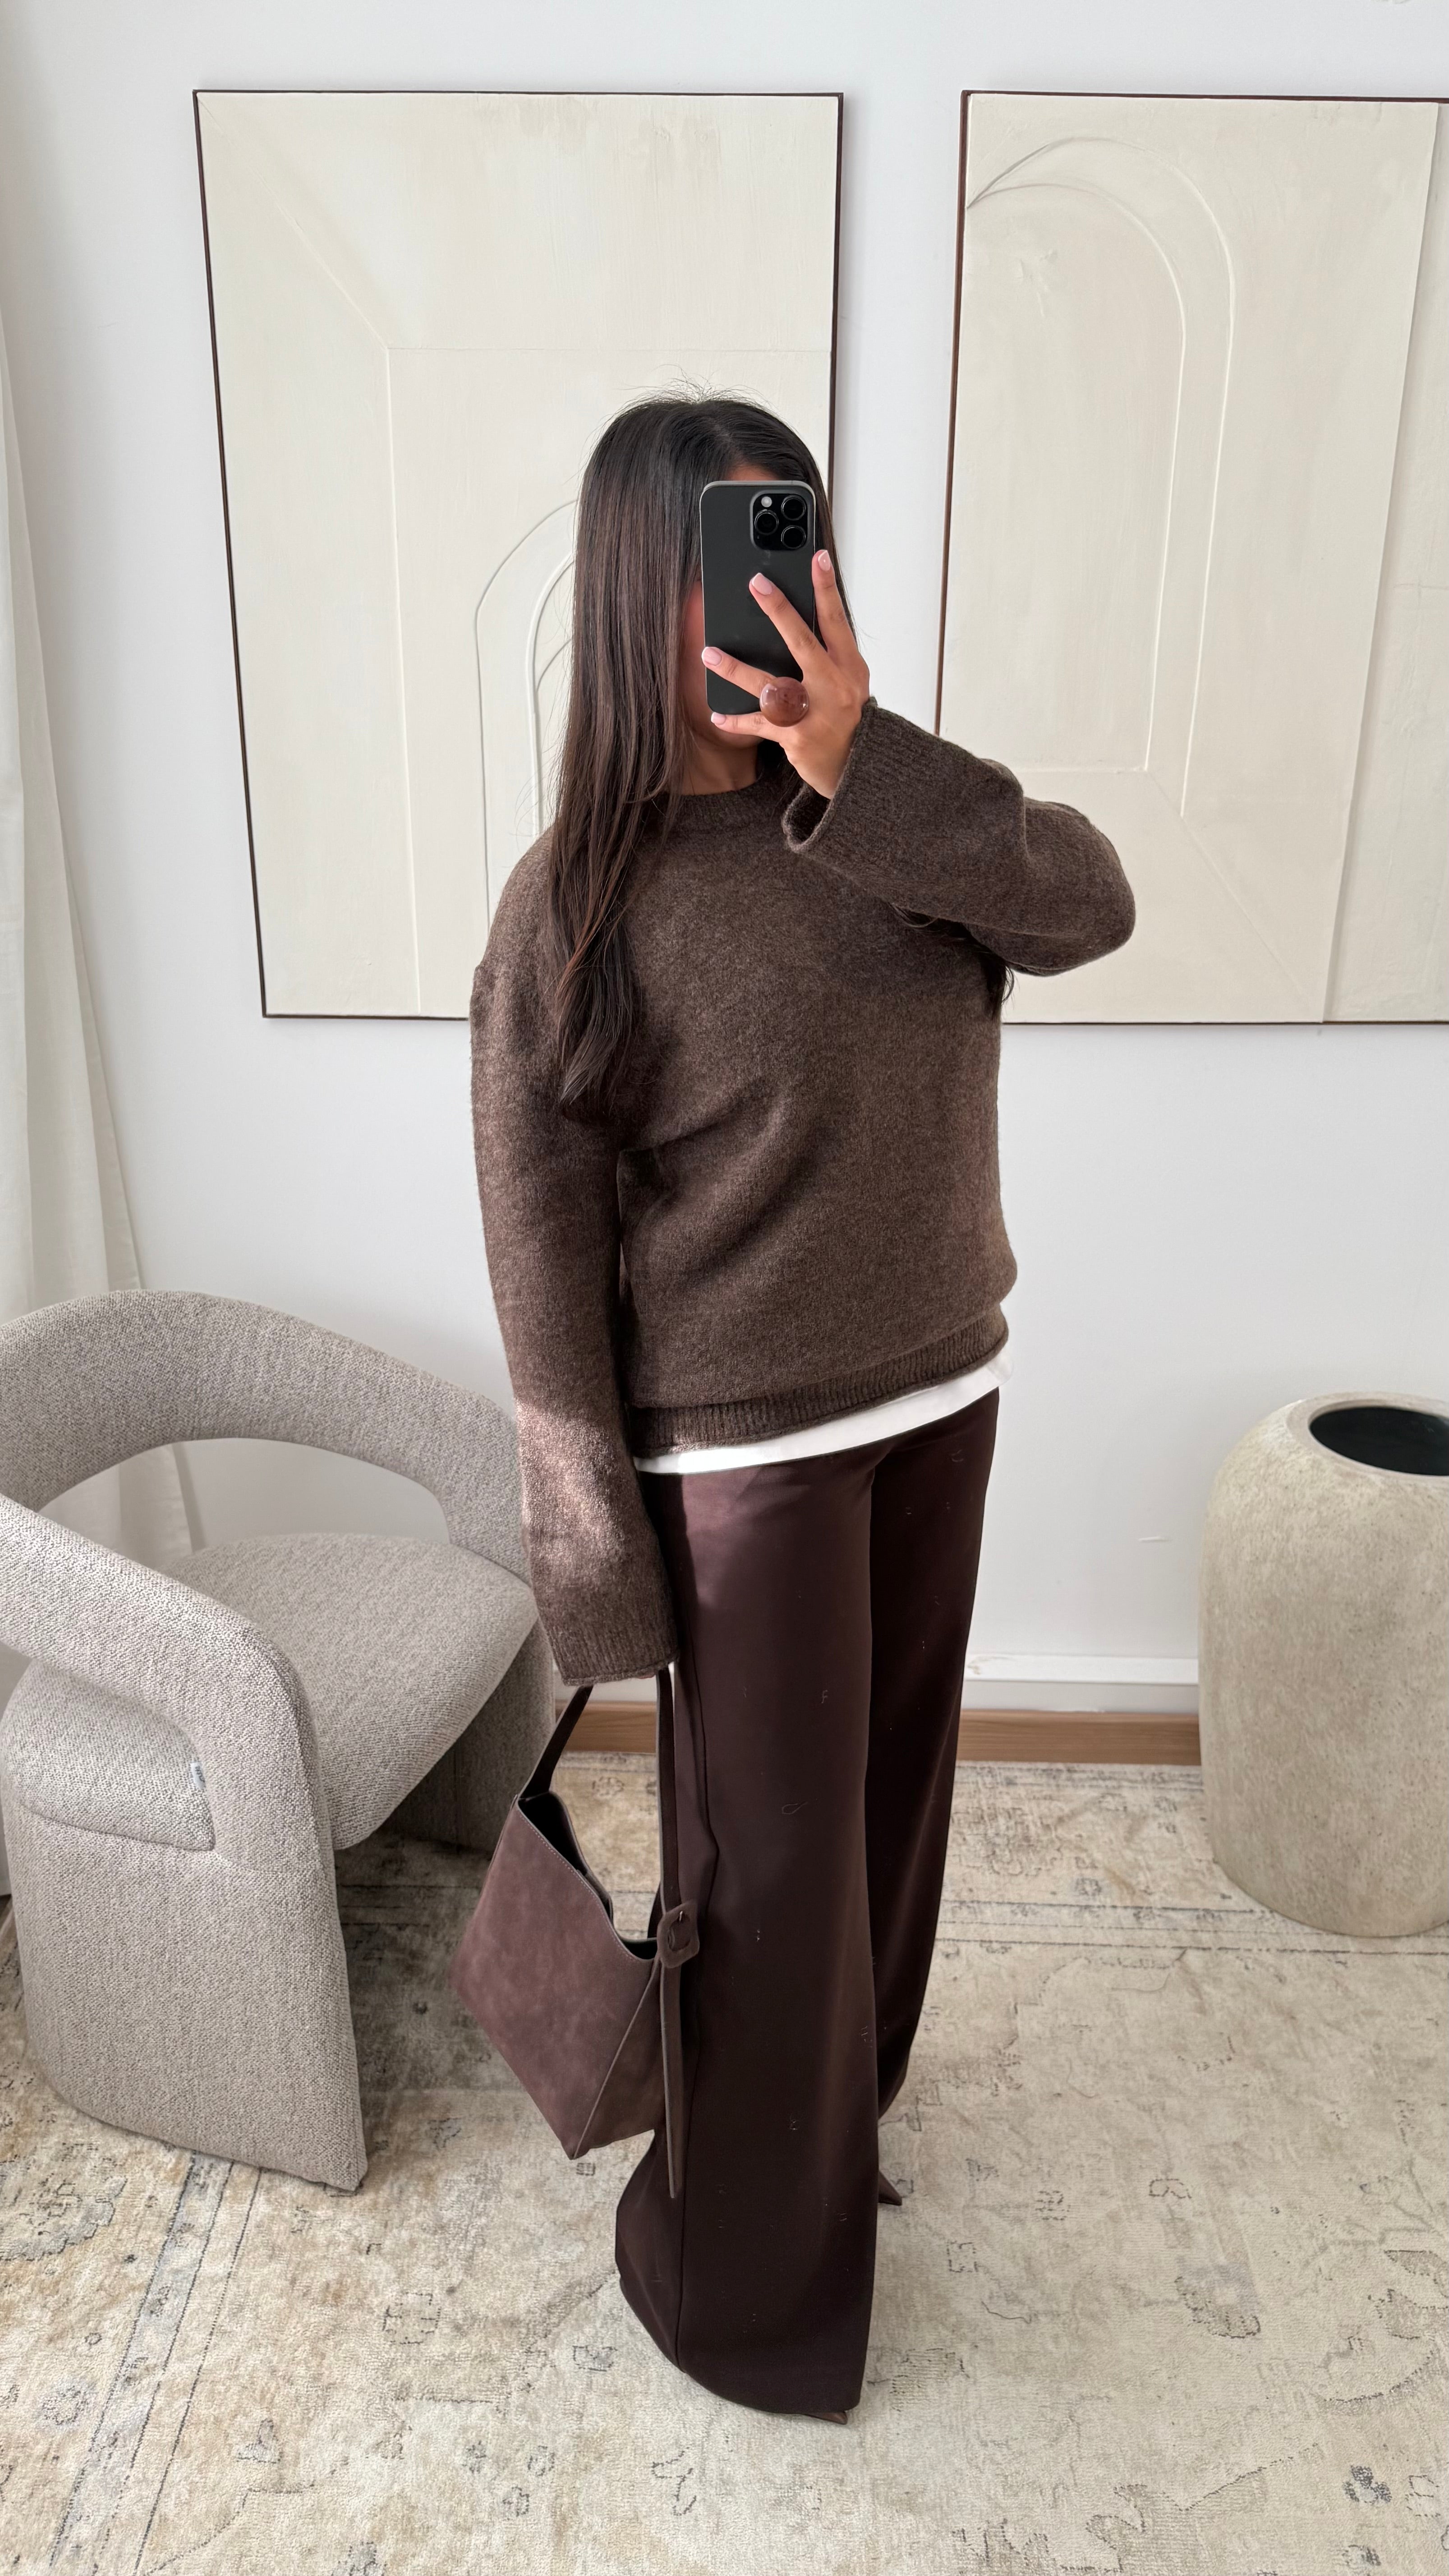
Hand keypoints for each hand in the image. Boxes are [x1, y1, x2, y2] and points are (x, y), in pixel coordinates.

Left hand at [702, 550, 869, 800]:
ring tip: (709, 653)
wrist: (856, 766)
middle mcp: (834, 687)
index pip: (837, 621)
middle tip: (757, 584)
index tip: (817, 558)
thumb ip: (829, 652)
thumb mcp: (850, 680)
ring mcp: (814, 713)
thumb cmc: (848, 716)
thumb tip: (797, 616)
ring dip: (736, 669)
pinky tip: (717, 714)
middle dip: (779, 611)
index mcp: (849, 667)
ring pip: (770, 685)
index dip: (827, 589)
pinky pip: (759, 725)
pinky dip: (736, 721)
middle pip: (803, 643)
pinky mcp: (796, 738)